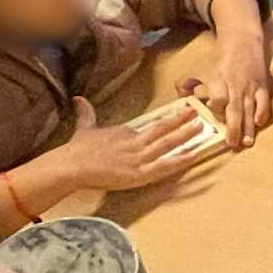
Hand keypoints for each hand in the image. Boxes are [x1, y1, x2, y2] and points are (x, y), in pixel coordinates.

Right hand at [43, 95, 210, 192]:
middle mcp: (134, 141)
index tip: (181, 114)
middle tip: (196, 112)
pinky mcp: (138, 174)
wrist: (71, 165)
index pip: (150, 126)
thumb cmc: (76, 150)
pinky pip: (164, 166)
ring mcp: (138, 157)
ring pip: (166, 144)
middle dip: (180, 121)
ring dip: (185, 135)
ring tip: (201, 127)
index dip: (167, 121)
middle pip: (162, 129)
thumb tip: (79, 98)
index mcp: (125, 132)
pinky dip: (179, 160)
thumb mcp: (84, 128)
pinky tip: (193, 155)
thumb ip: (86, 113)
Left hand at [183, 31, 272, 148]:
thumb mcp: (199, 67)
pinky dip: (263, 114)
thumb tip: (181, 96)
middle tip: (232, 144)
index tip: (213, 114)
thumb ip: (187, 83)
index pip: (218, 99)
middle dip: (234, 127)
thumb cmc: (219, 58)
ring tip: (247, 143)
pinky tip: (259, 125)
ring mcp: (251, 88)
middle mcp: (236, 87)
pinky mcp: (263, 87)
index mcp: (219, 81)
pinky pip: (264, 103)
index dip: (216, 108)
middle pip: (234, 109)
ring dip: (249, 127)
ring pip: (250, 110)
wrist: (242, 42)